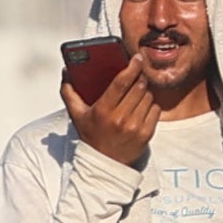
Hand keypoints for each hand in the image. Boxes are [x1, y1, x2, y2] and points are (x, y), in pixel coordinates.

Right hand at [69, 45, 161, 167]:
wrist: (105, 163)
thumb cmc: (92, 136)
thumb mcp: (77, 115)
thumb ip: (69, 92)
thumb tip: (66, 72)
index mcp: (103, 110)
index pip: (121, 82)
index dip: (132, 67)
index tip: (137, 58)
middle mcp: (120, 118)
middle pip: (139, 86)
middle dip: (140, 77)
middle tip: (138, 74)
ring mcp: (134, 127)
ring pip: (149, 96)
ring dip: (146, 91)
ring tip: (138, 93)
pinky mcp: (146, 134)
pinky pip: (155, 110)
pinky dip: (151, 105)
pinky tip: (143, 106)